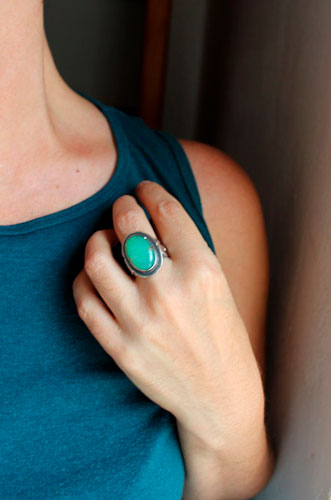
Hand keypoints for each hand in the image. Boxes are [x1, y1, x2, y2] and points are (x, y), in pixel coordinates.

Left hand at [72, 180, 263, 450]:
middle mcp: (170, 292)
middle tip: (123, 208)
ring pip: (97, 259)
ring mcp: (141, 321)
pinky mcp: (120, 347)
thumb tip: (152, 218)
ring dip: (97, 240)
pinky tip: (93, 275)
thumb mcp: (219, 286)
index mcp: (203, 271)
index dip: (151, 191)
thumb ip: (188, 252)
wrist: (219, 396)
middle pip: (128, 226)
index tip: (144, 188)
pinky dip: (84, 279)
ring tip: (104, 241)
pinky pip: (85, 300)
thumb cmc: (224, 337)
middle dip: (122, 207)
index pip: (166, 212)